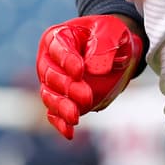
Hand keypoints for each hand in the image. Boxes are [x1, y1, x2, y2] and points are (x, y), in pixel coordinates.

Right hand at [35, 15, 143, 138]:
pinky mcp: (61, 100)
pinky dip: (60, 123)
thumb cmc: (109, 36)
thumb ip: (103, 45)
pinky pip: (54, 113)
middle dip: (67, 87)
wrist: (115, 52)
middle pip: (50, 75)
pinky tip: (69, 132)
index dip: (66, 60)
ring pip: (50, 96)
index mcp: (58, 37)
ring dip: (62, 108)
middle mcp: (50, 60)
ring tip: (75, 117)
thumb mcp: (111, 32)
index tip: (80, 71)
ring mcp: (53, 82)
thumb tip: (94, 68)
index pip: (57, 48)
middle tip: (86, 96)